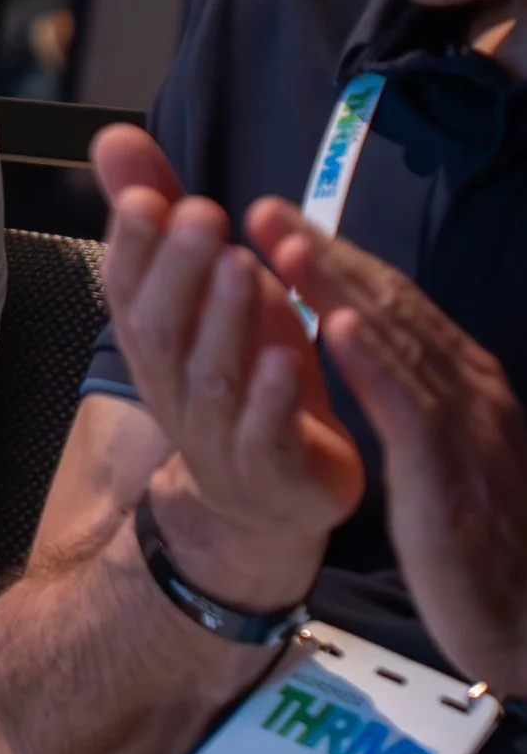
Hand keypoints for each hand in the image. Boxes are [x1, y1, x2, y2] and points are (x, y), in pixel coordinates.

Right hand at [93, 122, 364, 604]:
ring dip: (223, 323)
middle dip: (175, 272)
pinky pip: (263, 435)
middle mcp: (171, 384)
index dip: (133, 246)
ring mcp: (216, 432)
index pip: (127, 288)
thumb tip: (112, 136)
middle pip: (162, 329)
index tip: (148, 196)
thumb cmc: (236, 374)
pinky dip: (271, 397)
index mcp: (152, 339)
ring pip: (211, 376)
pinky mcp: (269, 468)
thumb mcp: (199, 287)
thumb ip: (157, 212)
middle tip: (197, 215)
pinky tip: (286, 354)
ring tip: (240, 269)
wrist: (267, 498)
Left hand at [249, 200, 526, 693]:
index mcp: (466, 385)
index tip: (283, 223)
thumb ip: (425, 402)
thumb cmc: (490, 544)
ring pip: (396, 342)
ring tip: (286, 244)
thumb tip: (382, 353)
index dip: (338, 261)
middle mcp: (470, 391)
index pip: (397, 309)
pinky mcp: (450, 474)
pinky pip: (407, 407)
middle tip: (263, 209)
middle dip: (327, 255)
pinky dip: (371, 361)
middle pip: (391, 309)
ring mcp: (465, 428)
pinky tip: (332, 326)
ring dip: (339, 288)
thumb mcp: (451, 456)